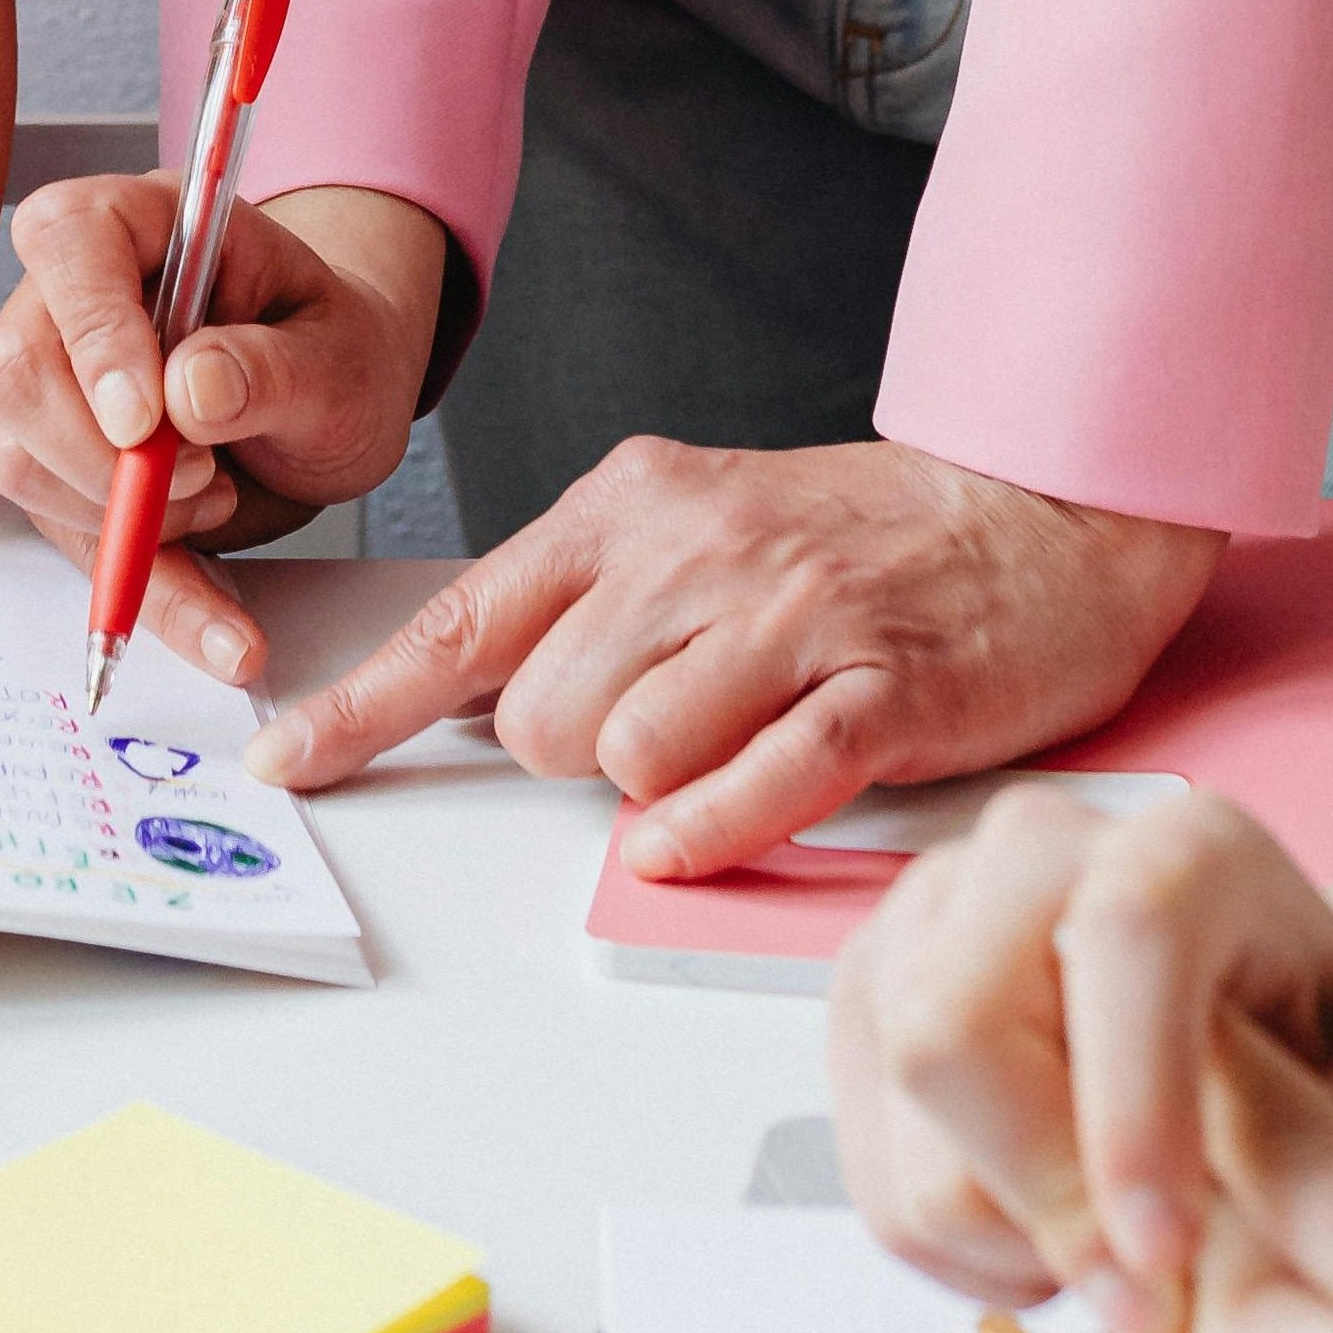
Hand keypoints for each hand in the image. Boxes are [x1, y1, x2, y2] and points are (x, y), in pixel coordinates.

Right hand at [0, 178, 441, 685]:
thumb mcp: (340, 353)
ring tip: (222, 496)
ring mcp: (55, 386)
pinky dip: (147, 595)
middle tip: (206, 478)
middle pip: (19, 369)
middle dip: (102, 454)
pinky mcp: (62, 470)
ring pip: (23, 462)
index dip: (92, 332)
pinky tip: (222, 633)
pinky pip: (70, 541)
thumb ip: (273, 366)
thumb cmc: (336, 348)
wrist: (336, 402)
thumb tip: (189, 390)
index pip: (69, 241)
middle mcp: (75, 297)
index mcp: (143, 223)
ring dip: (126, 517)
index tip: (144, 421)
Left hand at [244, 439, 1223, 865]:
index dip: (367, 706)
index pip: (463, 621)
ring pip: (629, 759)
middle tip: (671, 722)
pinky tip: (712, 825)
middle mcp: (696, 552)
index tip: (289, 758)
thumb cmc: (861, 537)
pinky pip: (753, 786)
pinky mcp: (880, 691)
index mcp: (631, 505)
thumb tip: (493, 703)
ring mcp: (790, 621)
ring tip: (740, 738)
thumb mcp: (697, 525)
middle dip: (576, 754)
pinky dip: (713, 827)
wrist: (1043, 506)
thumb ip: (592, 603)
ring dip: (660, 787)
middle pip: (541, 718)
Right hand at [827, 786, 1332, 1332]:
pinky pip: (883, 1190)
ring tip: (1129, 1271)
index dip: (1129, 1103)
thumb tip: (1223, 1231)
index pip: (1121, 936)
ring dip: (1016, 1247)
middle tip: (1148, 1312)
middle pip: (955, 1030)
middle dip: (1047, 1203)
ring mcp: (928, 932)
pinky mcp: (872, 1022)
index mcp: (1187, 845)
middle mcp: (1029, 857)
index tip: (1167, 1253)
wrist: (1315, 1055)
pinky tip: (1067, 1249)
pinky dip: (974, 1262)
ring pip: (910, 1131)